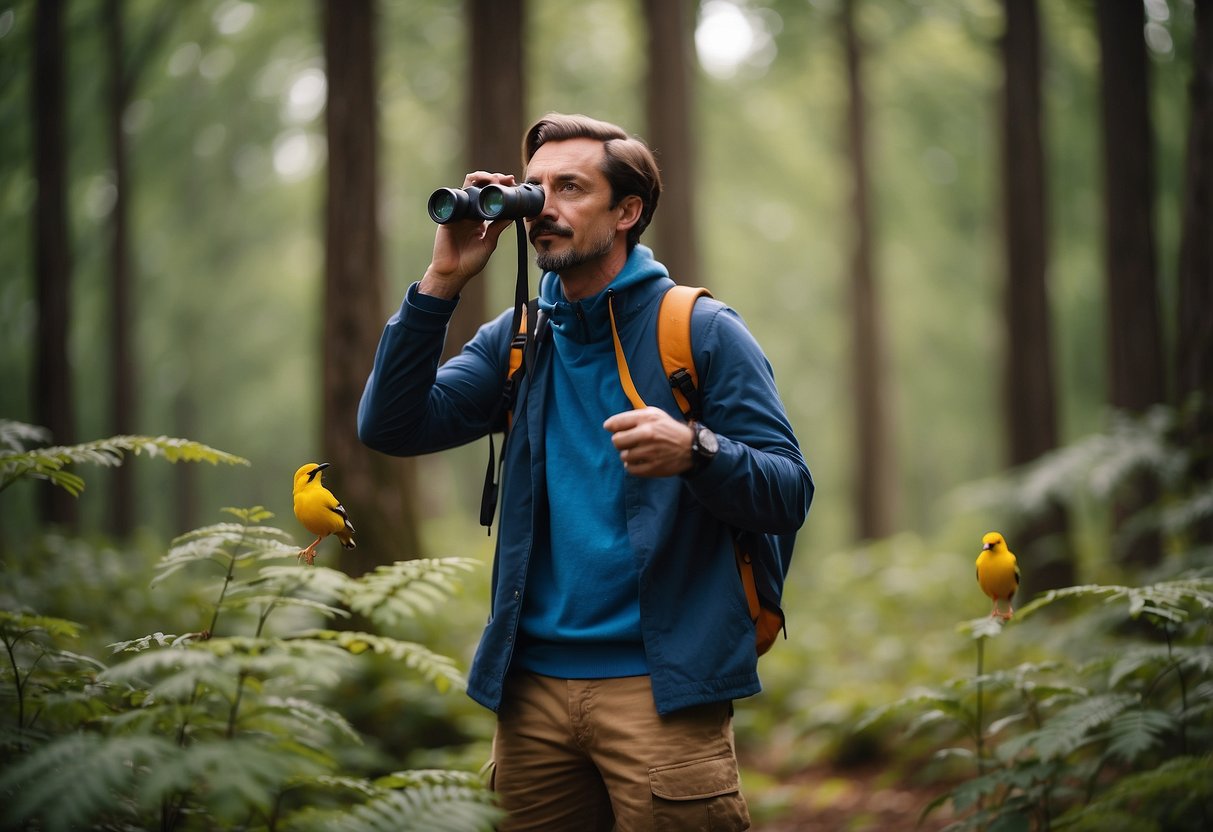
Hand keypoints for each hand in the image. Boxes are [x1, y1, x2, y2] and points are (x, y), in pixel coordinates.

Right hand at [419, 171, 517, 299]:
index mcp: (480, 219)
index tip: (512, 184)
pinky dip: (467, 187)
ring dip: (482, 178)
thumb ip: (498, 228)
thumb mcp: (489, 243)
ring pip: (469, 186)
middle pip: (481, 188)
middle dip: (494, 179)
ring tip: (494, 179)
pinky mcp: (449, 214)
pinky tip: (476, 185)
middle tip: (507, 179)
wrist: (452, 272)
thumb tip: (513, 215)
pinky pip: (456, 196)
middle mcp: (470, 213)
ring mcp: (459, 212)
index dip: (501, 189)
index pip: (491, 198)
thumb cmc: (470, 262)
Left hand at [603, 407, 694, 477]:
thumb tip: (609, 425)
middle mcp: (648, 434)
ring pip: (623, 456)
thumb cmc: (669, 429)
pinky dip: (632, 466)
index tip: (610, 428)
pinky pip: (630, 469)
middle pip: (616, 441)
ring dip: (628, 455)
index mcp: (647, 419)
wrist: (691, 447)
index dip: (610, 426)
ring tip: (638, 452)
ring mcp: (650, 452)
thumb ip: (633, 416)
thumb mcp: (655, 414)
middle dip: (620, 441)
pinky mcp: (653, 467)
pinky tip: (639, 461)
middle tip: (628, 442)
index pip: (616, 423)